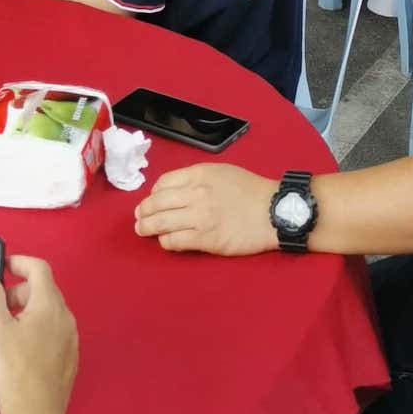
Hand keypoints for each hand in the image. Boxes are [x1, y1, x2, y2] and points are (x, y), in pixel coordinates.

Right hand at [0, 257, 78, 413]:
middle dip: (20, 290)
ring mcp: (70, 340)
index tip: (3, 267)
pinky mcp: (69, 360)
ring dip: (27, 311)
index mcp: (50, 305)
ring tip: (5, 328)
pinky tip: (20, 350)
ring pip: (48, 313)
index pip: (39, 268)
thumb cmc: (14, 370)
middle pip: (44, 290)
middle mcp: (65, 317)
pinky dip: (36, 329)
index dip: (20, 263)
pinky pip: (52, 333)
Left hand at [134, 164, 276, 255]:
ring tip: (143, 231)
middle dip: (143, 212)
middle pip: (157, 203)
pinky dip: (165, 241)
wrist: (273, 211)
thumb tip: (174, 190)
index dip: (153, 193)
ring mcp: (200, 218)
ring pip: (161, 223)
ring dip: (147, 228)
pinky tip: (166, 241)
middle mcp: (196, 194)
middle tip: (139, 218)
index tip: (152, 200)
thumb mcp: (222, 172)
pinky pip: (175, 241)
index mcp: (199, 174)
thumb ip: (197, 178)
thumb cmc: (250, 189)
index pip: (163, 183)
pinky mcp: (206, 239)